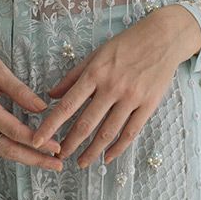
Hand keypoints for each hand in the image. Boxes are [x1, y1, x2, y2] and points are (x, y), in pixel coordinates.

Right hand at [0, 32, 63, 170]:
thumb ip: (19, 90)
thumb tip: (42, 108)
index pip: (13, 130)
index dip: (36, 141)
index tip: (56, 146)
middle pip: (8, 149)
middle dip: (34, 159)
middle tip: (58, 165)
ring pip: (2, 151)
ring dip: (26, 158)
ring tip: (49, 162)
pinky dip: (14, 152)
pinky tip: (30, 153)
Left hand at [31, 5, 200, 168]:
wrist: (162, 37)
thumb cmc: (126, 44)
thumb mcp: (96, 54)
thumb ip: (73, 76)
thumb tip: (52, 95)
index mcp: (95, 73)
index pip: (68, 105)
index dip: (51, 125)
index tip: (37, 139)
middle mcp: (112, 87)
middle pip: (86, 123)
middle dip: (70, 143)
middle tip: (59, 155)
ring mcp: (132, 97)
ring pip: (108, 132)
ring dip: (92, 151)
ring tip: (81, 162)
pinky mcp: (149, 104)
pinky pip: (131, 132)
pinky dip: (118, 148)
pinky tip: (108, 157)